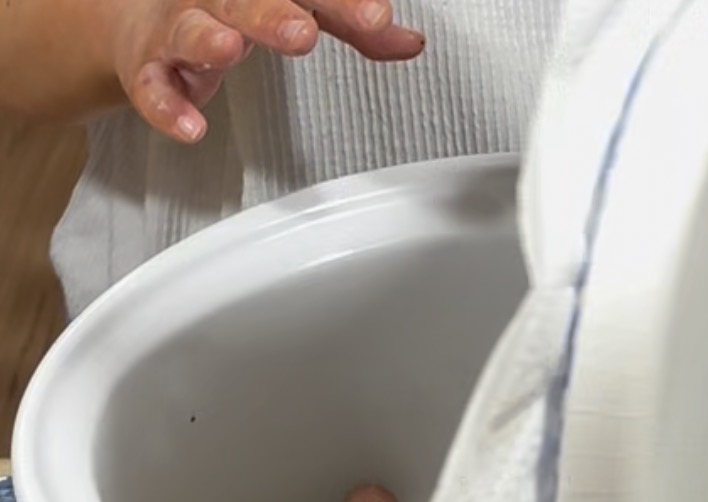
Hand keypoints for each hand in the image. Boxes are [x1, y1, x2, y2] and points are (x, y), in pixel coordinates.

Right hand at [107, 0, 425, 143]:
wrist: (140, 7)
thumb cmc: (233, 6)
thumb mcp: (299, 8)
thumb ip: (353, 25)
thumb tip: (411, 41)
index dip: (344, 3)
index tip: (378, 16)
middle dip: (271, 14)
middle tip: (303, 33)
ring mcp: (176, 24)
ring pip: (187, 27)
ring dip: (206, 40)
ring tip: (228, 51)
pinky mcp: (146, 64)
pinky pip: (151, 85)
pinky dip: (167, 106)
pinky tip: (191, 126)